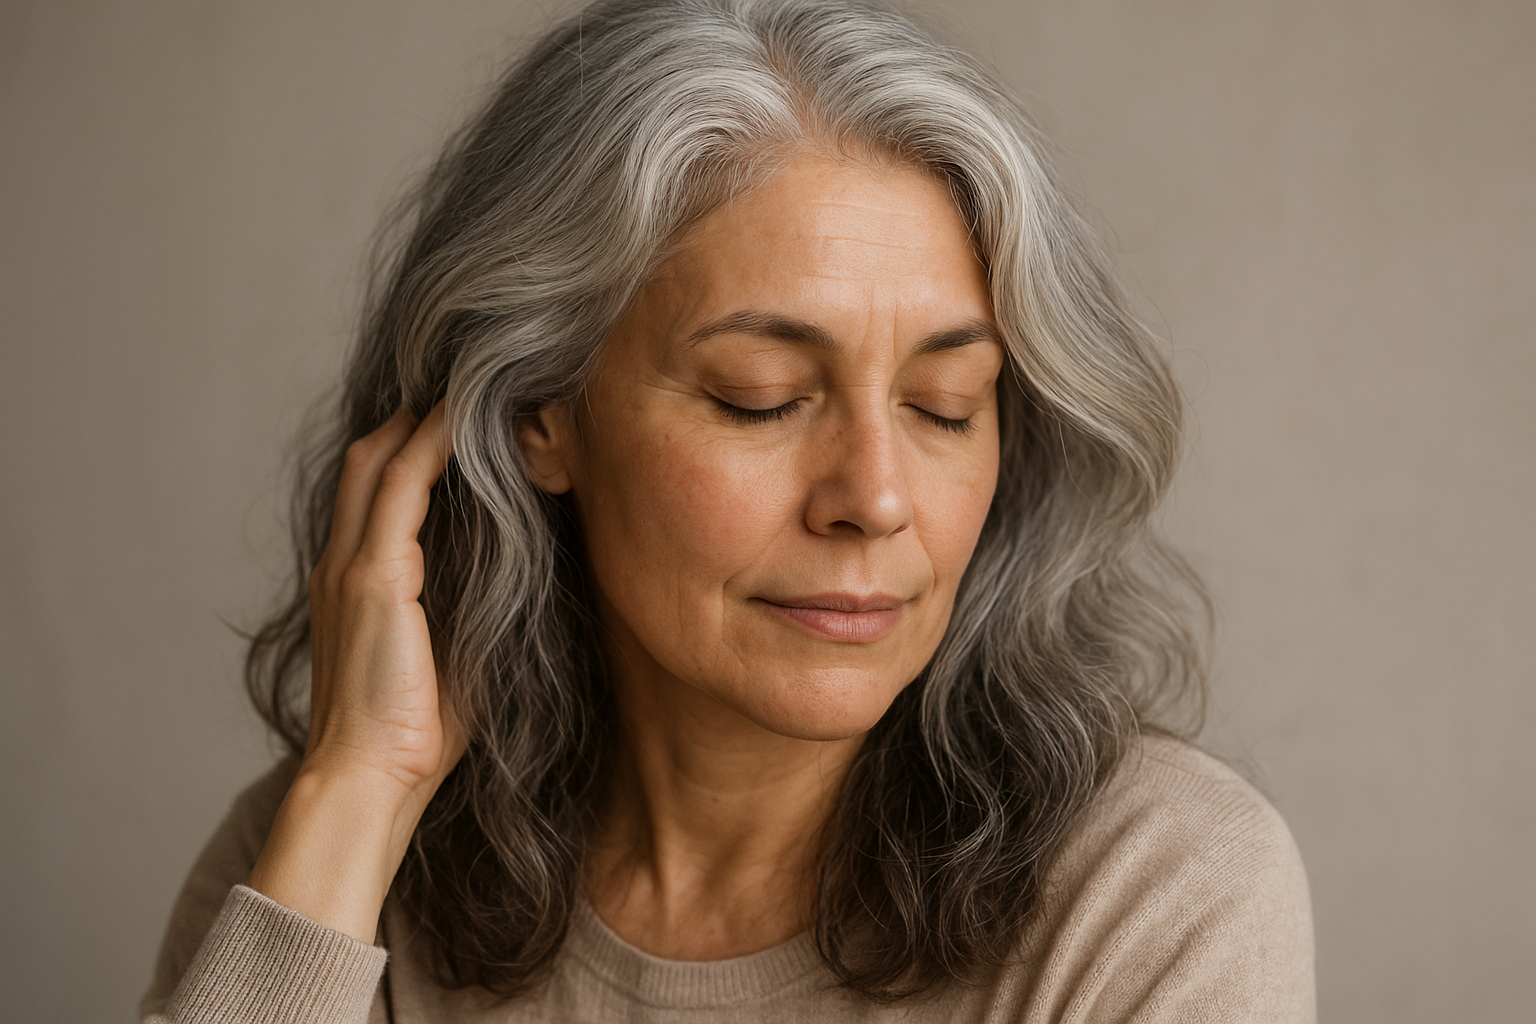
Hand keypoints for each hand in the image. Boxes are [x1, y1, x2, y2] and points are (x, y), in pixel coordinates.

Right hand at [249, 404, 465, 942]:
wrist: (368, 780)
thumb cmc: (417, 733)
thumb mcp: (454, 653)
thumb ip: (474, 608)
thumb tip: (527, 578)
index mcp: (355, 581)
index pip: (375, 490)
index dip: (409, 446)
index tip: (461, 419)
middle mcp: (342, 562)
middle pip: (368, 458)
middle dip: (411, 416)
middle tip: (469, 385)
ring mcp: (350, 566)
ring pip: (379, 460)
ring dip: (424, 419)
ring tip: (472, 386)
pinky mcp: (371, 578)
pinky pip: (400, 489)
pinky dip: (430, 448)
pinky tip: (463, 422)